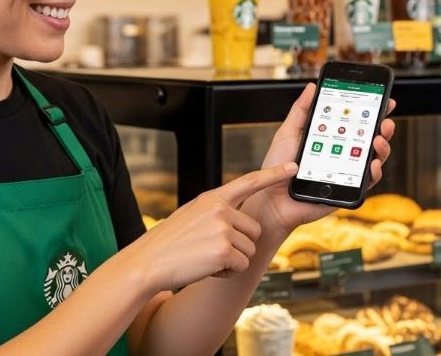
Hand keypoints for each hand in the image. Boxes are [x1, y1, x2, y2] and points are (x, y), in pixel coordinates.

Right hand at [126, 163, 299, 291]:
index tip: (293, 168)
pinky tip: (207, 268)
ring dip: (232, 260)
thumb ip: (216, 213)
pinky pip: (241, 265)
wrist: (147, 263)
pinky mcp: (224, 250)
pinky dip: (227, 272)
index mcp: (212, 198)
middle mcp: (220, 209)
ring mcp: (222, 228)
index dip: (273, 175)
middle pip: (254, 230)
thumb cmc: (168, 244)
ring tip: (205, 258)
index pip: (249, 182)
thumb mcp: (191, 216)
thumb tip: (239, 221)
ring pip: (249, 250)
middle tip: (212, 250)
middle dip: (240, 245)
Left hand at [244, 83, 395, 235]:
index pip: (355, 122)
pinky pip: (367, 182)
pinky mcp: (347, 189)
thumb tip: (312, 86)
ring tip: (378, 139)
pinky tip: (372, 164)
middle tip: (385, 120)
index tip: (384, 99)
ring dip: (382, 147)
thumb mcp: (288, 133)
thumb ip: (301, 110)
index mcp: (331, 139)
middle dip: (383, 127)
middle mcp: (342, 154)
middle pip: (370, 138)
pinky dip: (374, 172)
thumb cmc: (278, 167)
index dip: (371, 111)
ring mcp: (347, 171)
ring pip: (374, 158)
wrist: (271, 198)